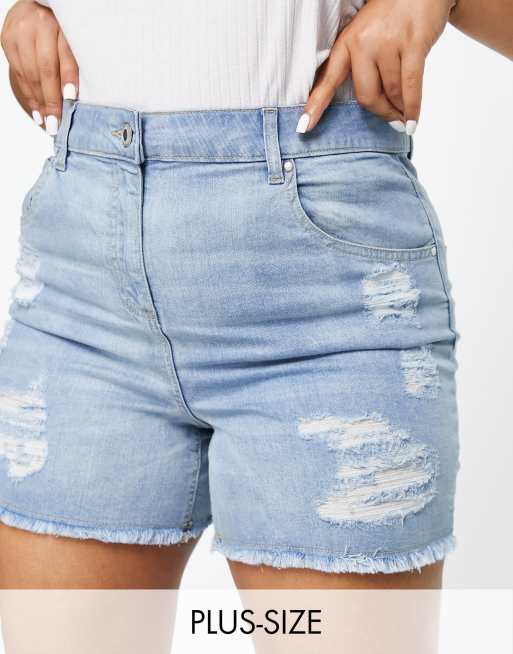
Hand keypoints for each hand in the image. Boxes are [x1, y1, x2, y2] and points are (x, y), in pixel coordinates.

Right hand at [1, 0, 77, 134]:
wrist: (35, 7)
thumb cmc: (62, 29)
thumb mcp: (74, 40)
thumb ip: (76, 63)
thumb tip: (78, 98)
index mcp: (61, 23)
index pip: (65, 56)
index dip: (68, 79)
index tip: (71, 101)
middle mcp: (38, 25)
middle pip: (45, 69)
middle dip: (51, 100)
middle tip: (57, 124)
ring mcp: (19, 32)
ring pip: (30, 74)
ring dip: (39, 102)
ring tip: (48, 122)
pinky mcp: (7, 39)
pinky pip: (19, 73)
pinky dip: (29, 94)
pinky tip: (37, 110)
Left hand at [296, 0, 455, 134]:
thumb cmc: (393, 16)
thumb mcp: (367, 35)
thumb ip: (362, 65)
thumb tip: (371, 104)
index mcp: (348, 42)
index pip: (328, 79)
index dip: (316, 105)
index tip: (303, 127)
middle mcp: (364, 42)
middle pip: (366, 95)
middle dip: (380, 113)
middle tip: (391, 120)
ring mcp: (389, 42)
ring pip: (391, 92)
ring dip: (399, 109)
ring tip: (404, 115)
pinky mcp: (413, 42)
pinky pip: (410, 86)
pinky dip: (412, 108)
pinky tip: (412, 122)